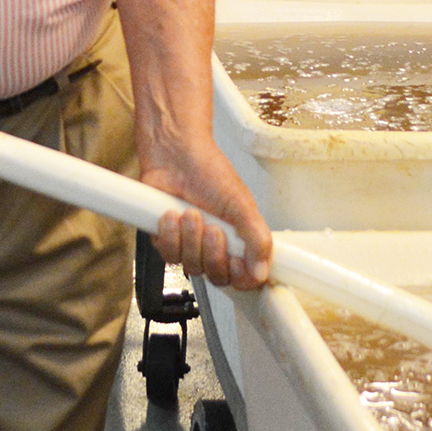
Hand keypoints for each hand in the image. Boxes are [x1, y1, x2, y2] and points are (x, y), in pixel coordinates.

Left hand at [143, 137, 271, 291]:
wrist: (173, 153)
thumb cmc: (208, 171)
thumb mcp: (241, 204)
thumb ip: (257, 238)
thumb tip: (263, 269)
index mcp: (240, 239)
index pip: (245, 277)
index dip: (241, 277)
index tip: (237, 262)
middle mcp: (217, 245)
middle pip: (217, 276)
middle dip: (213, 253)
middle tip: (213, 229)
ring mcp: (192, 244)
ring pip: (192, 267)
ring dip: (190, 240)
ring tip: (190, 214)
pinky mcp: (168, 240)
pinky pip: (169, 255)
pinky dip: (170, 236)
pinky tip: (171, 216)